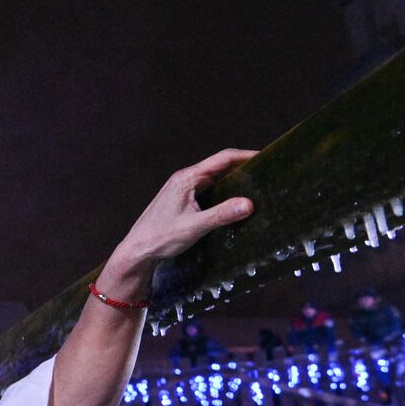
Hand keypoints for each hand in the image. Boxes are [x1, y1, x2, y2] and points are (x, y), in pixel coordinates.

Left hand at [102, 148, 257, 293]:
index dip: (245, 156)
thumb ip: (222, 214)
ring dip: (233, 180)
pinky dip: (223, 192)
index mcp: (187, 178)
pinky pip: (208, 190)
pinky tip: (235, 201)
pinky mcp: (183, 200)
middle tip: (266, 173)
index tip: (266, 157)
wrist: (138, 250)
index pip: (222, 159)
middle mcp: (185, 179)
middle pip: (219, 166)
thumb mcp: (195, 226)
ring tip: (256, 186)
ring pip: (214, 179)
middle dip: (242, 167)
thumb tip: (249, 204)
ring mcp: (184, 189)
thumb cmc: (161, 236)